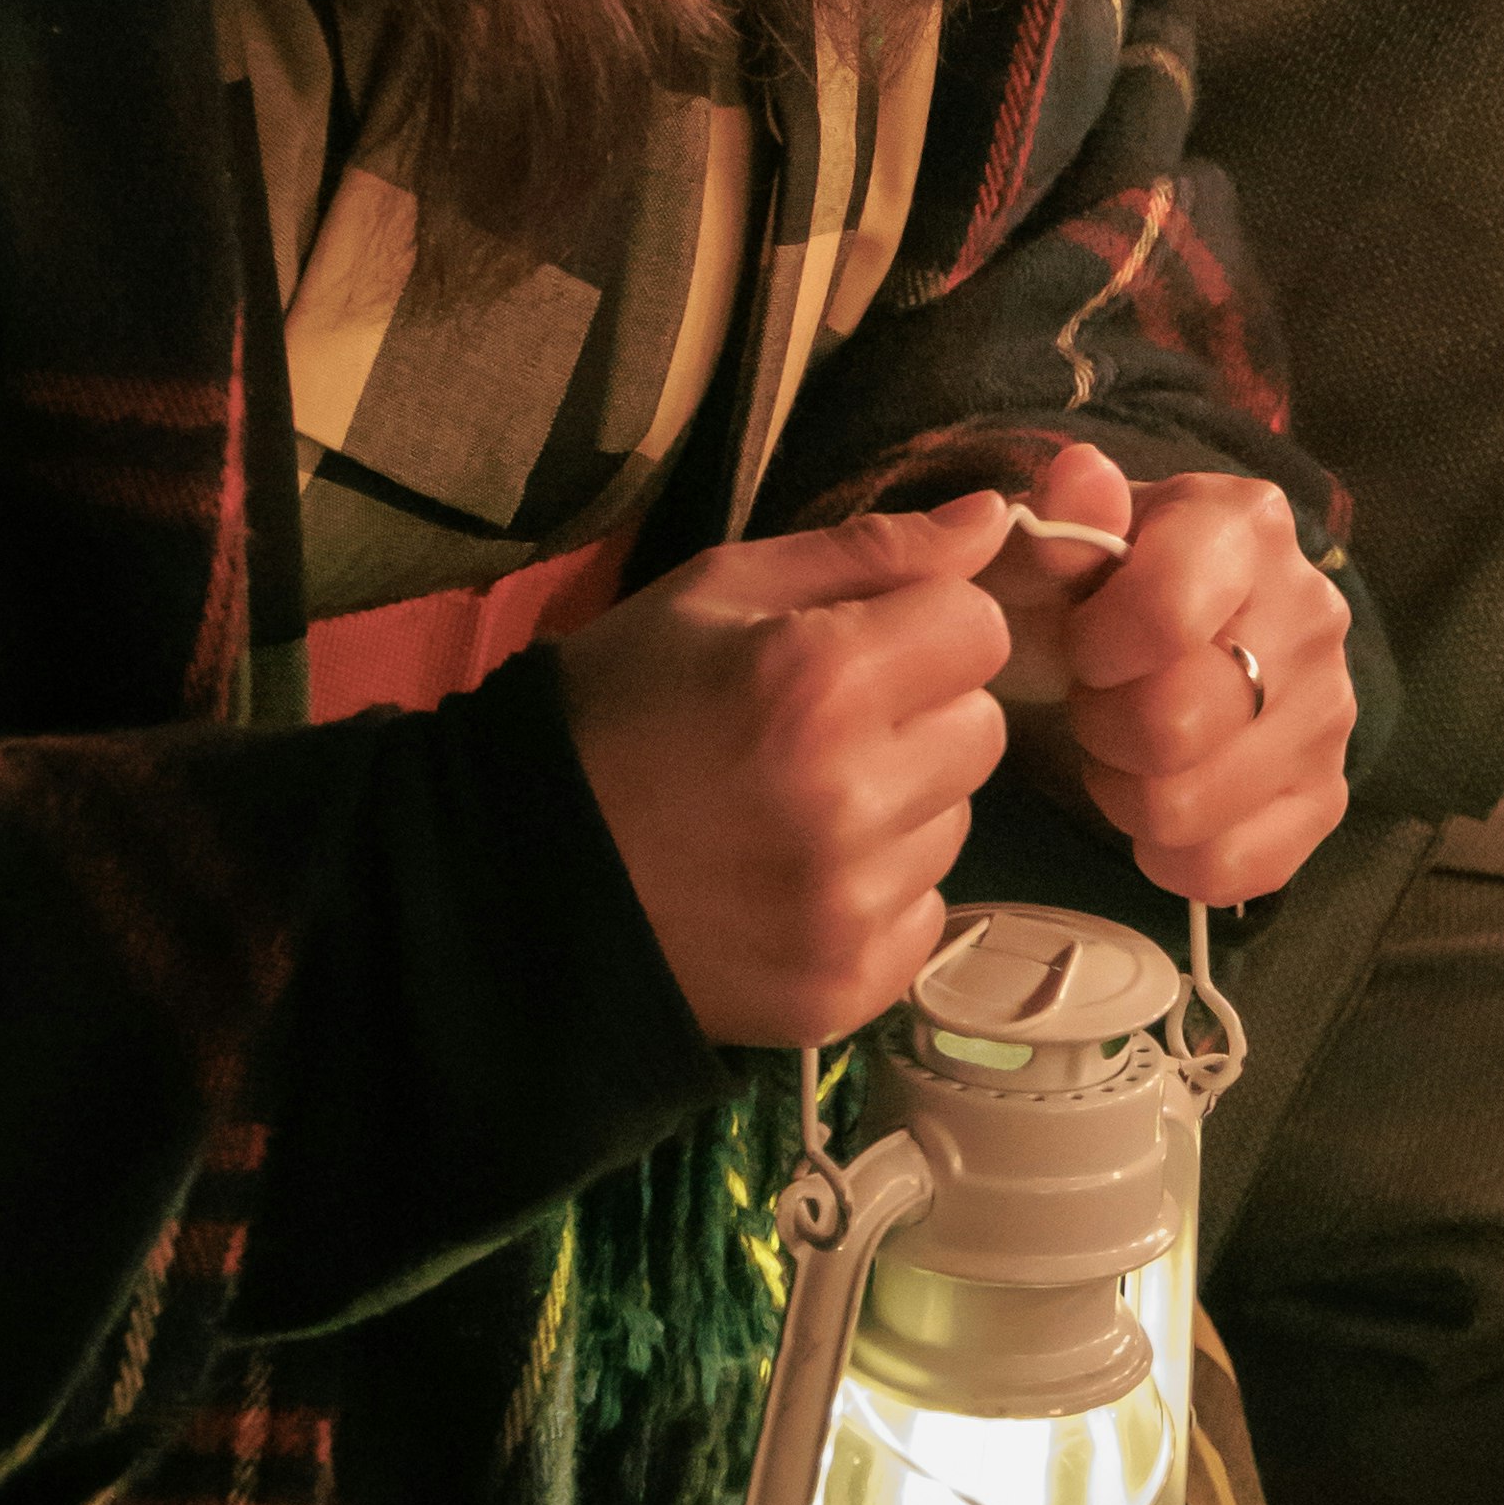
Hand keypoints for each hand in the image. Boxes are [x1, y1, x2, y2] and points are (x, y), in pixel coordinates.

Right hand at [559, 492, 1015, 1043]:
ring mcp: (848, 908)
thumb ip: (870, 550)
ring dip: (901, 805)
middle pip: (981, 728)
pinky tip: (793, 877)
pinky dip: (877, 894)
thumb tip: (995, 517)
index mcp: (819, 680)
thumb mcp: (718, 590)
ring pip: (955, 821)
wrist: (508, 875)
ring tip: (796, 805)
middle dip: (920, 714)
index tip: (865, 645)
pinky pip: (924, 913)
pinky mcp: (844, 987)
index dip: (928, 626)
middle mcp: (849, 799)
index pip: (979, 629)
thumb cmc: (615, 708)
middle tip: (821, 728)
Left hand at [1010, 437, 1354, 902]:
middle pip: (1173, 725)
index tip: (1084, 645)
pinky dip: (1174, 857)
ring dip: (1129, 794)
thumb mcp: (1060, 541)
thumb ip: (1060, 520)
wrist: (1167, 635)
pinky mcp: (1328, 793)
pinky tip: (1165, 807)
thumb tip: (1080, 476)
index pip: (1168, 613)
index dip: (1095, 649)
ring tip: (1130, 750)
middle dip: (1103, 728)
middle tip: (1100, 704)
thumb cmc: (1100, 586)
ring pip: (1188, 808)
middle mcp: (1311, 612)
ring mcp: (1330, 709)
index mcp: (1247, 526)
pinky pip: (1233, 870)